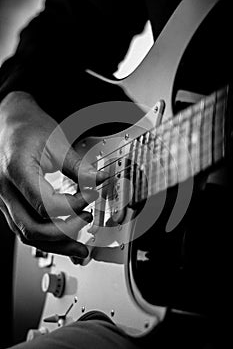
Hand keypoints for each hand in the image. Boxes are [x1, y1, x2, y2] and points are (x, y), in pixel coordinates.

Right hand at [0, 92, 107, 257]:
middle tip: (88, 221)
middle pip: (33, 228)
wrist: (10, 123)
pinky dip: (47, 237)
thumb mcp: (55, 142)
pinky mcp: (11, 204)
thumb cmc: (28, 128)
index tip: (91, 196)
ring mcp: (5, 200)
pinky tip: (64, 238)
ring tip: (80, 247)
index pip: (45, 204)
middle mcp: (5, 190)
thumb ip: (78, 166)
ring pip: (27, 235)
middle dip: (65, 233)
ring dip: (57, 244)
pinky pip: (26, 228)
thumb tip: (99, 180)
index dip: (73, 206)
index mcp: (16, 170)